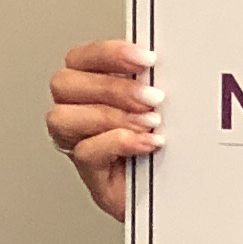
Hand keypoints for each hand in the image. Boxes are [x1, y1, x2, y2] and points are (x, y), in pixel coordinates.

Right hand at [47, 39, 162, 219]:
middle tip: (153, 97)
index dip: (108, 54)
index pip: (80, 58)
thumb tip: (162, 63)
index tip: (146, 59)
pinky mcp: (91, 173)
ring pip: (63, 117)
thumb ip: (151, 81)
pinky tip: (149, 142)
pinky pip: (85, 152)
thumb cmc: (168, 143)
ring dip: (111, 116)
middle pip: (64, 84)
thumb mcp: (163, 103)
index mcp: (90, 87)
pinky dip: (119, 142)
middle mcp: (76, 112)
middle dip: (112, 87)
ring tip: (151, 122)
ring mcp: (78, 142)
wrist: (180, 189)